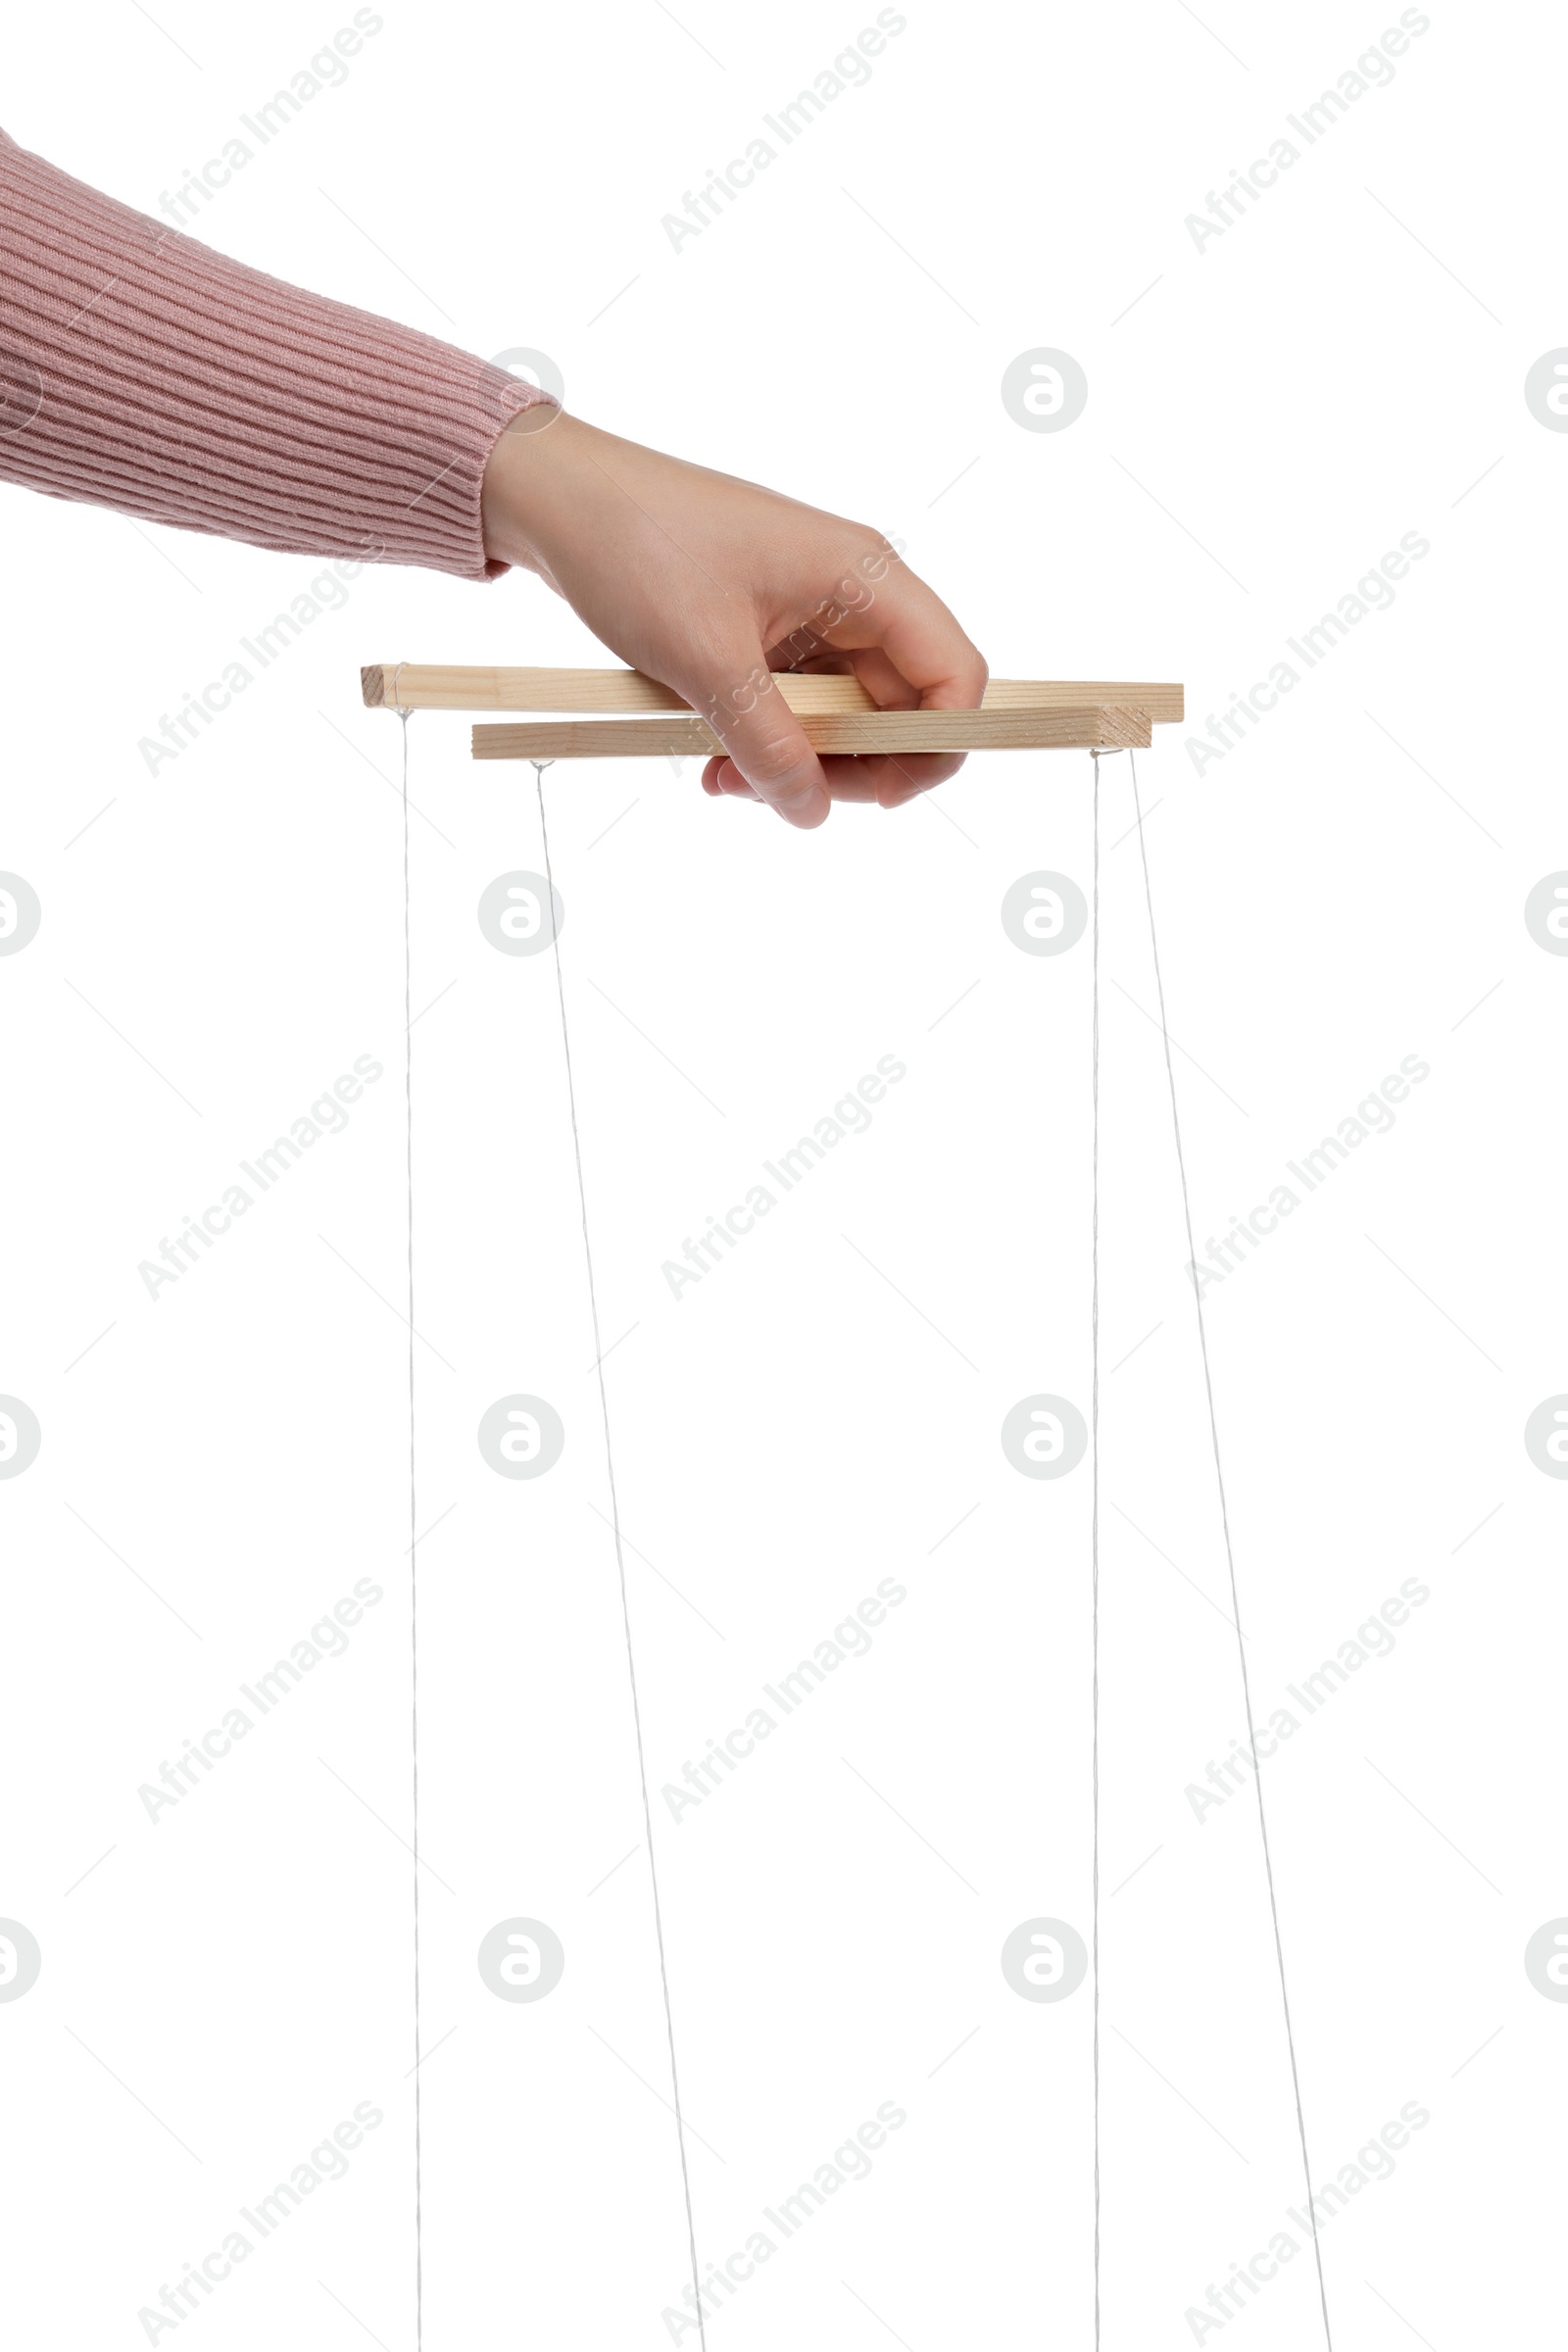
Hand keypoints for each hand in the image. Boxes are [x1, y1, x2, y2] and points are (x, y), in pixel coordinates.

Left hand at [480, 409, 986, 828]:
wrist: (559, 498)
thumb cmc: (637, 545)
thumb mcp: (705, 659)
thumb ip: (768, 744)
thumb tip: (812, 812)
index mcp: (863, 577)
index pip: (953, 673)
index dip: (937, 745)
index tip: (880, 797)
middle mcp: (852, 594)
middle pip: (900, 710)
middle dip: (848, 769)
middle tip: (779, 795)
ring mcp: (812, 614)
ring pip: (842, 719)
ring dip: (797, 763)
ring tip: (723, 777)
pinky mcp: (772, 634)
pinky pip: (795, 707)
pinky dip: (764, 742)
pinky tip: (712, 759)